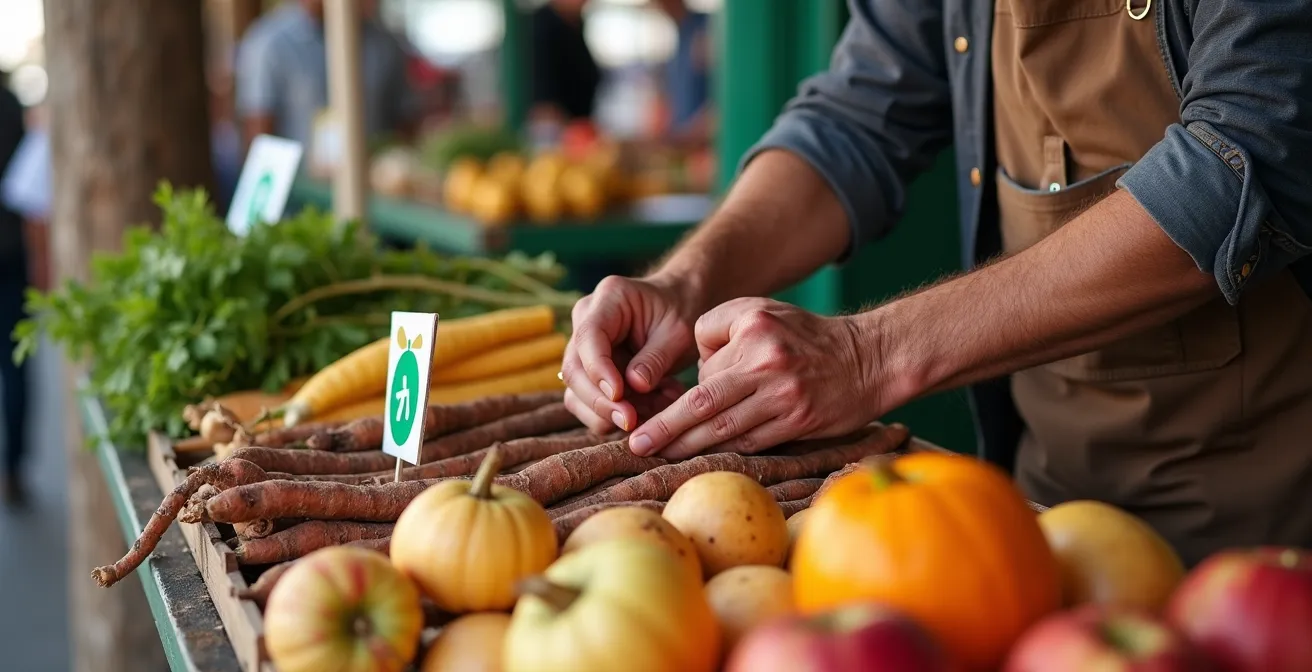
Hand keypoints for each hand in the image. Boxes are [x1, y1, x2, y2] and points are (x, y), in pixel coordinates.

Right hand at [561, 275, 698, 433]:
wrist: (681, 305)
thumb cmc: (681, 311)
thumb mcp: (678, 332)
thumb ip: (655, 358)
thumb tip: (634, 386)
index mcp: (609, 299)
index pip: (589, 338)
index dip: (598, 371)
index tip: (618, 396)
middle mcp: (586, 320)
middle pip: (575, 370)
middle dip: (601, 402)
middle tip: (632, 421)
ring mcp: (583, 347)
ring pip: (577, 393)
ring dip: (612, 413)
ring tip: (656, 408)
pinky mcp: (588, 371)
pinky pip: (589, 403)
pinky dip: (616, 415)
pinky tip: (650, 409)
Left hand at [628, 298, 881, 458]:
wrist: (869, 359)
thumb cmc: (806, 335)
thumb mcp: (763, 310)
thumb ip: (719, 329)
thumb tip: (693, 371)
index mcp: (755, 331)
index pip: (702, 359)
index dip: (680, 385)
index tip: (654, 404)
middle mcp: (767, 364)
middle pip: (702, 402)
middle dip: (665, 427)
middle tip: (635, 445)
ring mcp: (783, 397)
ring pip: (723, 428)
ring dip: (687, 446)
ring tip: (658, 455)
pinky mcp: (797, 424)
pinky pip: (750, 441)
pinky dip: (723, 450)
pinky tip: (701, 458)